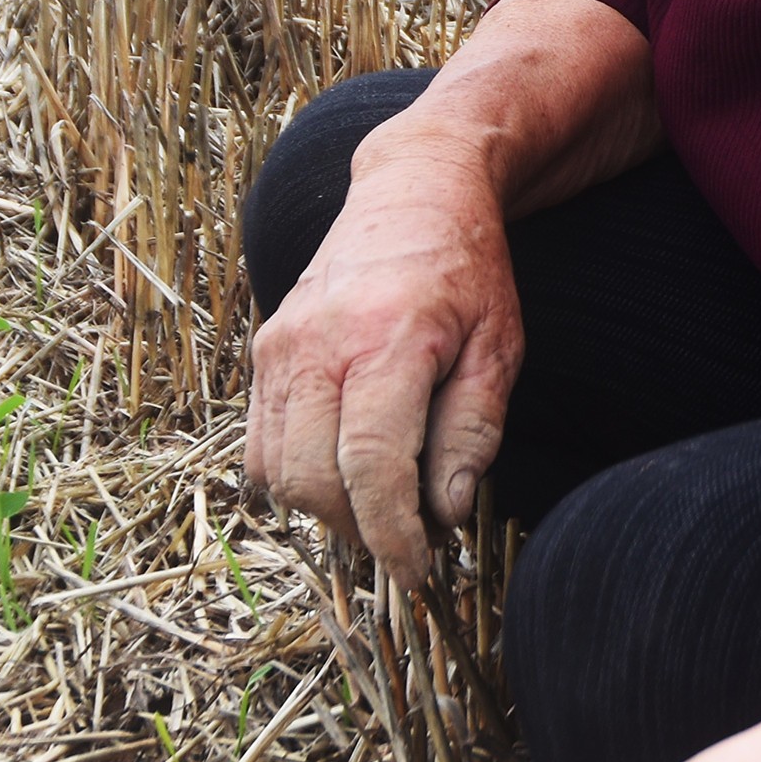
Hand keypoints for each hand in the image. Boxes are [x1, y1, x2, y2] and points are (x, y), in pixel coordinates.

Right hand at [246, 137, 521, 584]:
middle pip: (313, 479)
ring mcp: (280, 346)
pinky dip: (294, 476)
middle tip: (408, 539)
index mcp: (387, 340)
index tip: (419, 570)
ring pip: (276, 470)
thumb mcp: (500, 346)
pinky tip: (343, 474)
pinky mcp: (263, 351)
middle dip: (359, 530)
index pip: (372, 466)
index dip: (392, 534)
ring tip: (378, 505)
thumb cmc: (466, 270)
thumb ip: (472, 431)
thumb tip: (446, 511)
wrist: (411, 191)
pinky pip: (259, 443)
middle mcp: (318, 343)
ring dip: (324, 510)